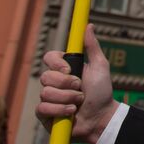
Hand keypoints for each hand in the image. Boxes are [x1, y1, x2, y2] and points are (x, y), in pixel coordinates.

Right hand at [36, 24, 116, 142]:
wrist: (101, 118)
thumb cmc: (102, 92)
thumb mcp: (100, 66)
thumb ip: (92, 46)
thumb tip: (89, 25)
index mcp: (65, 69)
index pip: (49, 57)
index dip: (56, 63)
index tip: (69, 70)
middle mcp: (54, 82)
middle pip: (46, 77)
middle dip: (66, 85)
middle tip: (80, 89)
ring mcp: (48, 98)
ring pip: (45, 93)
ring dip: (66, 99)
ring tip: (78, 104)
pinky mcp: (45, 114)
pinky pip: (42, 108)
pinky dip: (59, 110)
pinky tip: (70, 113)